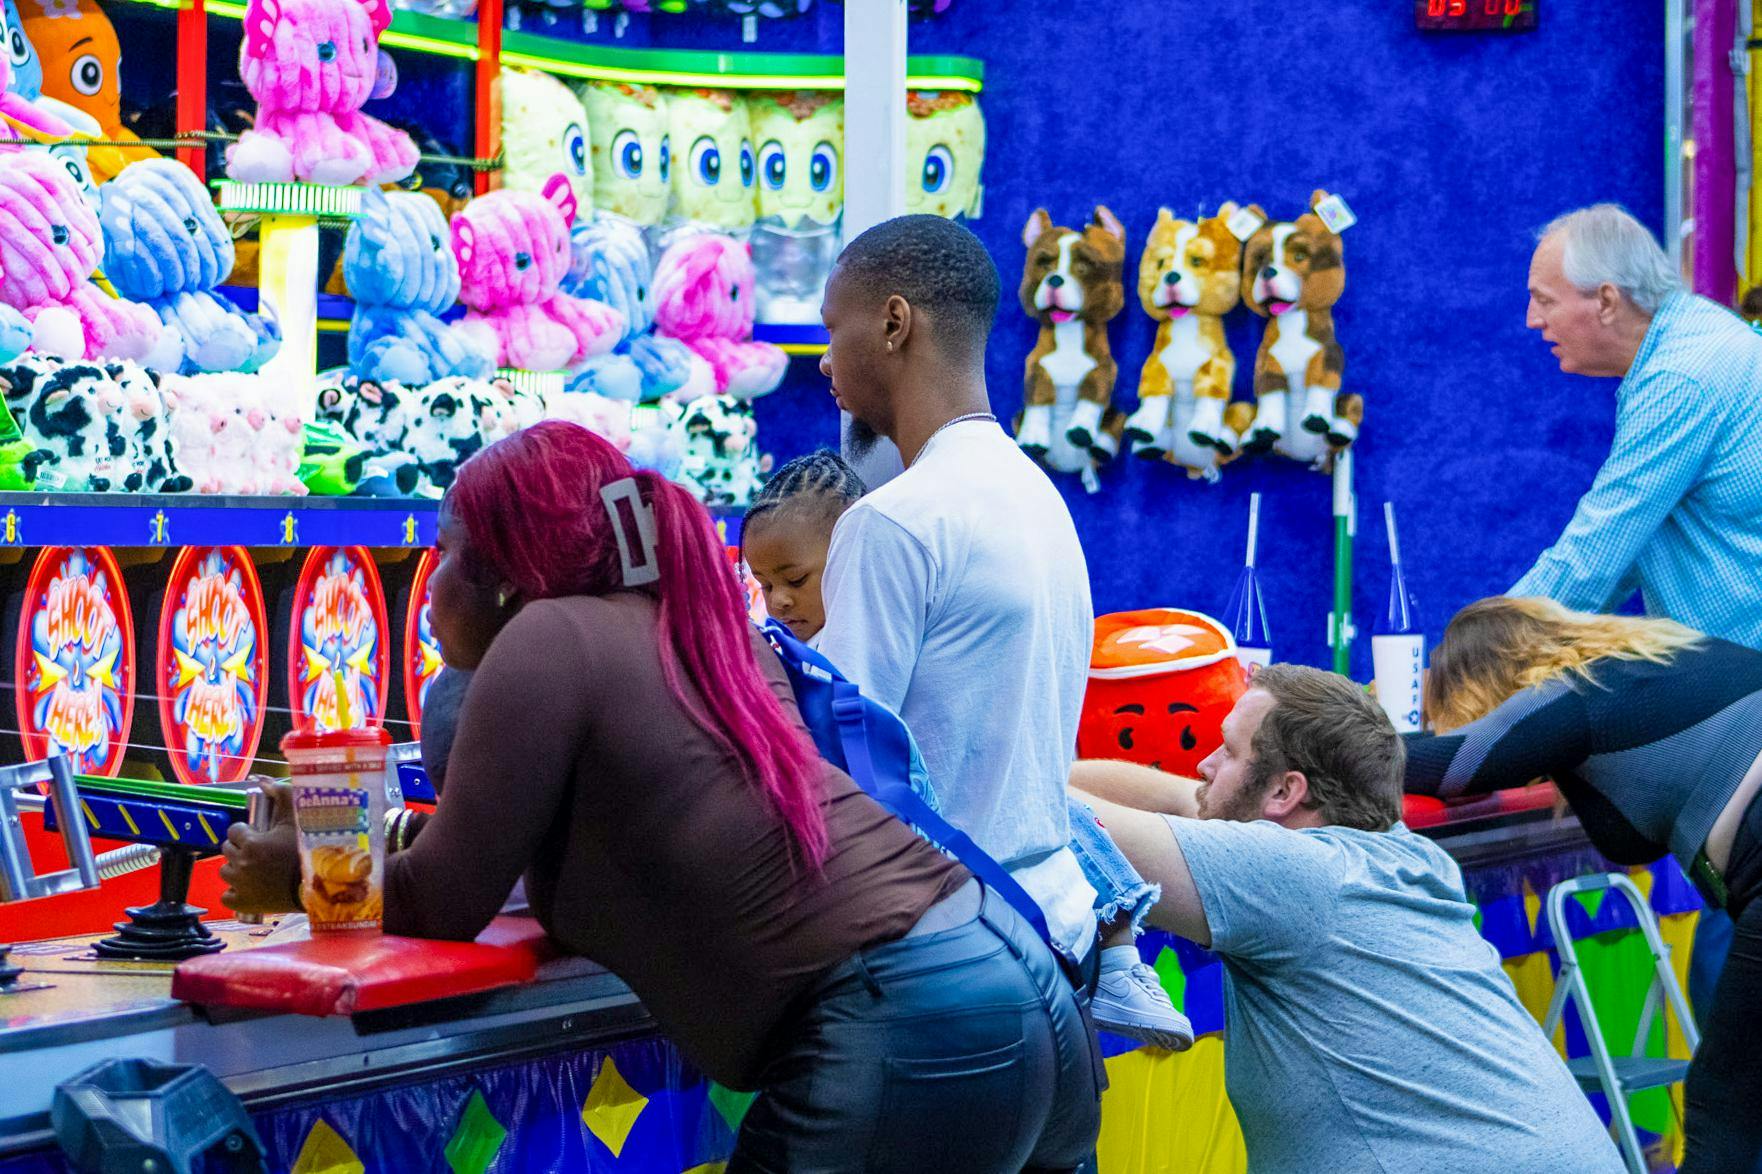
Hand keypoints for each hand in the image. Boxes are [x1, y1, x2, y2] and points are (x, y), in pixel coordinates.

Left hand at [219, 782, 301, 915]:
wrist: (318, 886)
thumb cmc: (307, 851)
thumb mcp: (298, 820)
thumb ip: (281, 796)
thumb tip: (264, 781)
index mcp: (252, 843)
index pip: (234, 831)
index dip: (246, 832)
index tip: (259, 836)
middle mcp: (241, 864)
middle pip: (228, 850)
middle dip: (241, 849)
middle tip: (260, 853)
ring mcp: (239, 886)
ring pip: (225, 872)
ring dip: (236, 869)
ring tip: (255, 870)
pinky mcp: (242, 904)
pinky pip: (227, 896)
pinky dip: (235, 893)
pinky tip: (250, 888)